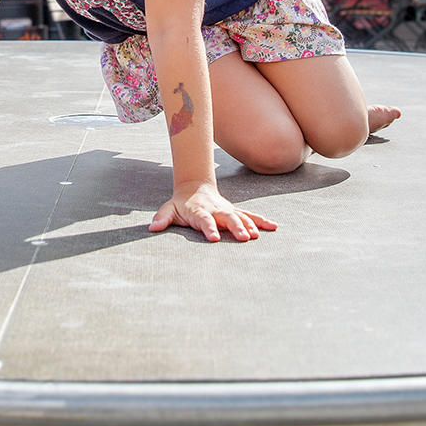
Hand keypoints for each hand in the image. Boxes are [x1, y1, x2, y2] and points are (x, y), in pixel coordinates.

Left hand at [148, 183, 276, 242]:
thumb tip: (152, 228)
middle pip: (226, 218)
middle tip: (243, 238)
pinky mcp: (235, 211)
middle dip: (235, 227)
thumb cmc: (181, 204)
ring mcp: (227, 210)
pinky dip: (261, 221)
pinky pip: (249, 215)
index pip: (204, 220)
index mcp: (198, 210)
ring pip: (240, 216)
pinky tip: (273, 227)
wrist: (195, 187)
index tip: (215, 238)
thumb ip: (162, 218)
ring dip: (250, 225)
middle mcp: (215, 209)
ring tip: (257, 236)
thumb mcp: (168, 209)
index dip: (209, 228)